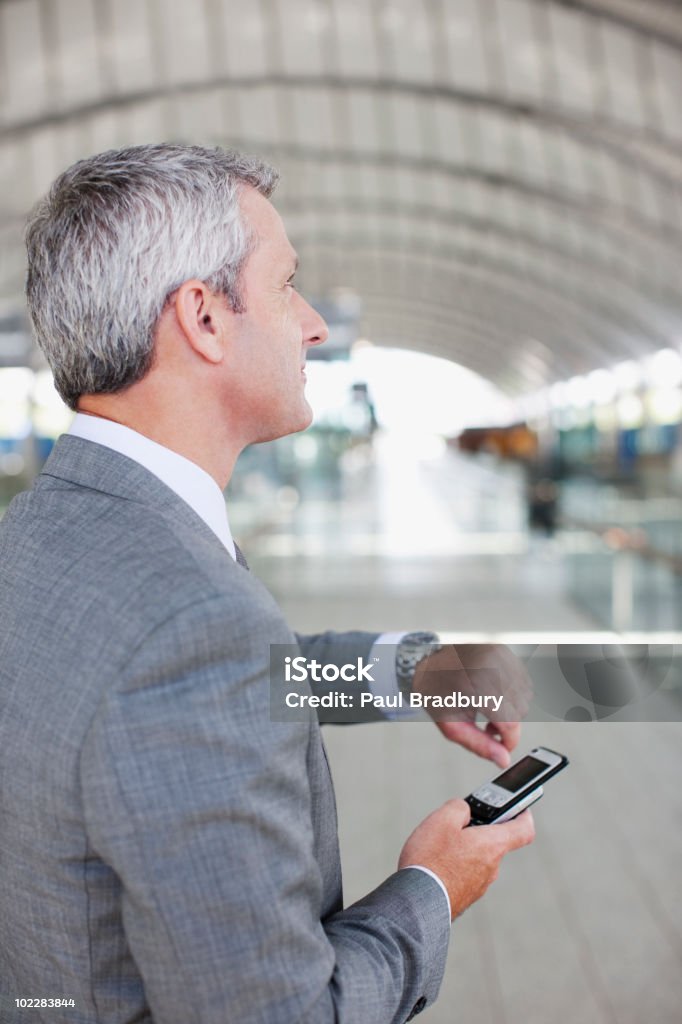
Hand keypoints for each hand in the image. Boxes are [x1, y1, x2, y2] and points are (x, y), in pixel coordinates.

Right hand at [398, 798, 534, 919]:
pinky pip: (464, 874)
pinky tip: (434, 863)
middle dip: (477, 830)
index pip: (524, 830)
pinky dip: (453, 866)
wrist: (417, 902)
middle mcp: (492, 867)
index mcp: (492, 845)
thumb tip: (464, 810)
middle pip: (493, 842)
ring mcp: (479, 885)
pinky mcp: (465, 897)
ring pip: (476, 859)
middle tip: (456, 822)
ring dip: (462, 849)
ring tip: (437, 845)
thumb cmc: (431, 861)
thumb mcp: (442, 819)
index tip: (520, 807)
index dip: (523, 815)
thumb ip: (459, 807)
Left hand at [411, 644, 531, 766]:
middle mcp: (493, 667)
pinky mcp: (506, 652)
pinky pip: (522, 682)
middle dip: (507, 725)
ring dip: (511, 710)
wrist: (428, 656)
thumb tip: (503, 760)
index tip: (502, 747)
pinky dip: (512, 694)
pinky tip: (495, 694)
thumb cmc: (436, 689)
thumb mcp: (449, 722)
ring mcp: (501, 657)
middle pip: (519, 712)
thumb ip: (477, 744)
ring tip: (489, 709)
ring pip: (524, 697)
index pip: (510, 722)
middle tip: (488, 726)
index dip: (509, 741)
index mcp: (476, 686)